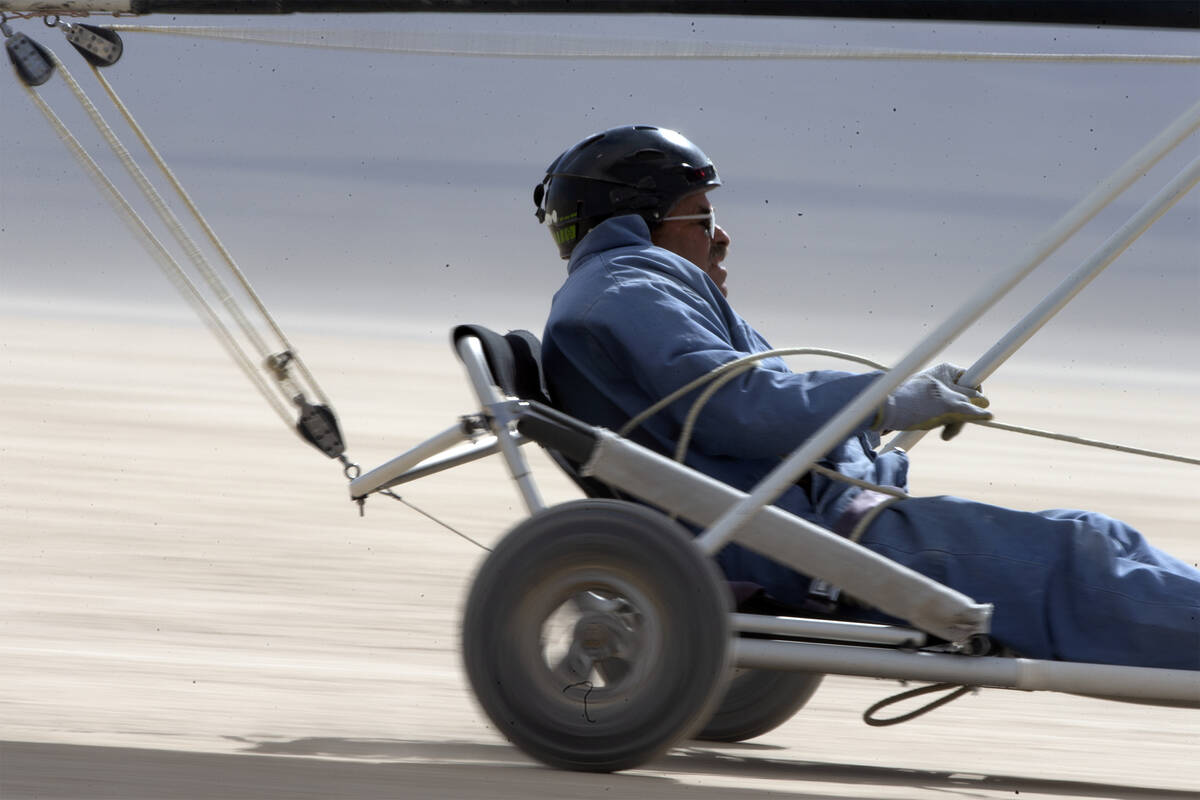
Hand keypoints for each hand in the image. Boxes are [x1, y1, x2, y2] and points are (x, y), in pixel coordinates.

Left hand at [875, 363, 991, 440]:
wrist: (883, 412)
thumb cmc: (913, 403)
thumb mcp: (947, 404)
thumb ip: (969, 406)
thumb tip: (987, 411)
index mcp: (947, 372)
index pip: (974, 384)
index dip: (976, 399)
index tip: (971, 409)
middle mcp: (942, 381)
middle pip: (966, 400)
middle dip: (963, 415)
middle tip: (953, 427)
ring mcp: (935, 395)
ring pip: (956, 411)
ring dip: (954, 424)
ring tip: (945, 434)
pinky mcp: (927, 409)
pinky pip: (945, 418)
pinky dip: (946, 426)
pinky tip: (945, 435)